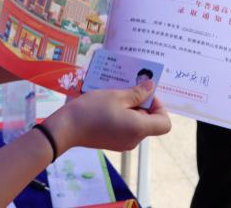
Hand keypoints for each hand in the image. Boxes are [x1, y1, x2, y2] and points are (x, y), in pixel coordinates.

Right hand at [44, 82, 170, 154]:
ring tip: (116, 95)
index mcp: (139, 129)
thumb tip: (151, 87)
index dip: (159, 107)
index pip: (164, 123)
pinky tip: (108, 105)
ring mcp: (123, 143)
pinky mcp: (113, 143)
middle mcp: (134, 140)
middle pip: (150, 122)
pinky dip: (122, 116)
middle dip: (142, 104)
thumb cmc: (92, 110)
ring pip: (137, 124)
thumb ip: (137, 93)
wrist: (66, 129)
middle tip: (128, 89)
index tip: (144, 95)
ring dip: (131, 108)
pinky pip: (126, 128)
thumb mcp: (116, 96)